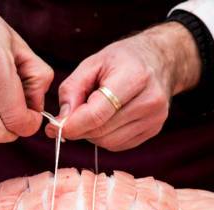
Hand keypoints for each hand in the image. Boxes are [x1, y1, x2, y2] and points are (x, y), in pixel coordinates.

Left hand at [47, 22, 200, 150]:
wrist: (159, 60)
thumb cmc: (122, 60)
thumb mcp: (92, 63)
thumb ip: (71, 91)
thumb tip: (59, 123)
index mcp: (134, 77)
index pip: (97, 114)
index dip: (72, 125)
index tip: (54, 126)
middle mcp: (150, 100)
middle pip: (101, 131)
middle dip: (79, 128)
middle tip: (71, 116)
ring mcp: (155, 118)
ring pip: (108, 142)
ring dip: (92, 134)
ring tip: (93, 113)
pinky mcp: (154, 130)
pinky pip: (119, 145)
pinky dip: (105, 137)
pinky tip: (107, 119)